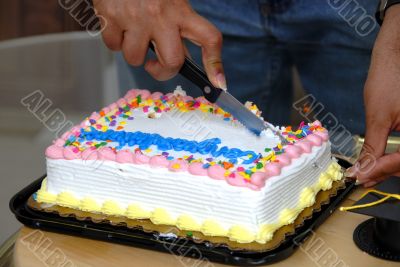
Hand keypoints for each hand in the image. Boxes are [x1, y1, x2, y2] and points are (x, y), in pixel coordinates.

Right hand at [93, 0, 225, 88]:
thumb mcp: (171, 1)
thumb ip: (179, 25)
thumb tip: (180, 58)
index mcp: (181, 10)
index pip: (208, 38)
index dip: (215, 64)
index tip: (219, 82)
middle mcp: (161, 16)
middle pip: (172, 62)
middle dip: (161, 71)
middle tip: (154, 64)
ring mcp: (136, 19)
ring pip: (135, 59)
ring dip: (133, 52)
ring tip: (132, 33)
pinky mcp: (112, 19)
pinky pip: (114, 47)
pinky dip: (115, 41)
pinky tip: (118, 25)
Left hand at [346, 5, 399, 186]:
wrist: (396, 56)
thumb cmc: (389, 80)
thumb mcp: (378, 118)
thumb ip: (372, 148)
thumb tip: (361, 170)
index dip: (381, 171)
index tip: (361, 177)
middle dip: (386, 172)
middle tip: (362, 177)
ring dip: (391, 167)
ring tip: (368, 172)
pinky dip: (397, 157)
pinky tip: (381, 161)